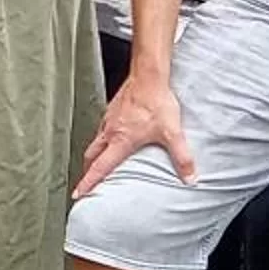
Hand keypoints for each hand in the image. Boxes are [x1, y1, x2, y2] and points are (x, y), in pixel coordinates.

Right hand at [75, 74, 197, 198]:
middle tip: (86, 182)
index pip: (100, 167)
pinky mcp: (112, 110)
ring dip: (93, 155)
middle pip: (91, 157)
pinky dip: (101, 139)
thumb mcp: (172, 132)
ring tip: (97, 163)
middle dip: (87, 171)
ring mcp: (109, 120)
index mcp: (121, 141)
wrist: (148, 75)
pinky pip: (102, 129)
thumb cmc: (156, 101)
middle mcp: (110, 132)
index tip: (78, 194)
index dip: (88, 182)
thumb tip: (190, 178)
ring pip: (95, 142)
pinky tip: (112, 138)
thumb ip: (182, 158)